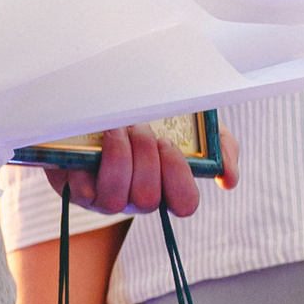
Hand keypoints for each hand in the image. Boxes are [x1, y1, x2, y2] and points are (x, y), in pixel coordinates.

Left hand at [45, 124, 215, 218]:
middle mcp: (136, 195)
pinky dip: (93, 162)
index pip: (184, 204)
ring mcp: (105, 195)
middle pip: (148, 199)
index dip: (179, 180)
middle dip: (147, 161)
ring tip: (119, 128)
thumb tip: (228, 180)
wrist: (97, 99)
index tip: (170, 145)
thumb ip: (220, 147)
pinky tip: (98, 135)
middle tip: (143, 130)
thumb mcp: (191, 121)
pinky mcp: (76, 188)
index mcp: (166, 183)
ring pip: (117, 199)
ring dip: (121, 159)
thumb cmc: (147, 113)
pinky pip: (86, 189)